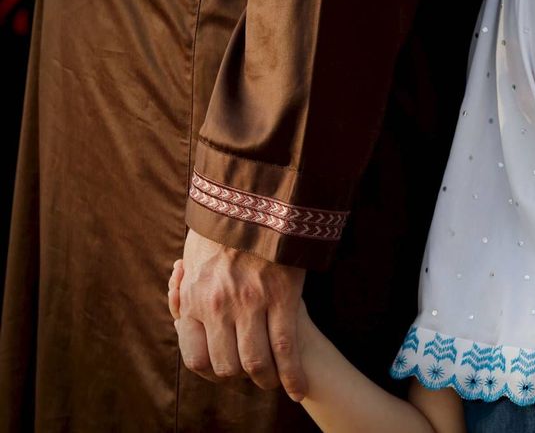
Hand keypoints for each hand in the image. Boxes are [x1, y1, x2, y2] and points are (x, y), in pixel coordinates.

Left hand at [175, 230, 307, 400]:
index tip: (228, 371)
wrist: (255, 197)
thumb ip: (188, 285)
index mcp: (194, 298)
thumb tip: (185, 302)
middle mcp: (218, 306)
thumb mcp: (194, 256)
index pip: (197, 358)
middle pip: (229, 365)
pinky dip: (293, 375)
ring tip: (276, 383)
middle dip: (244, 377)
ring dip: (268, 380)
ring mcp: (251, 303)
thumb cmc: (224, 226)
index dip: (214, 372)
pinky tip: (299, 388)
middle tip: (257, 375)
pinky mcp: (282, 296)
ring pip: (257, 362)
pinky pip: (287, 347)